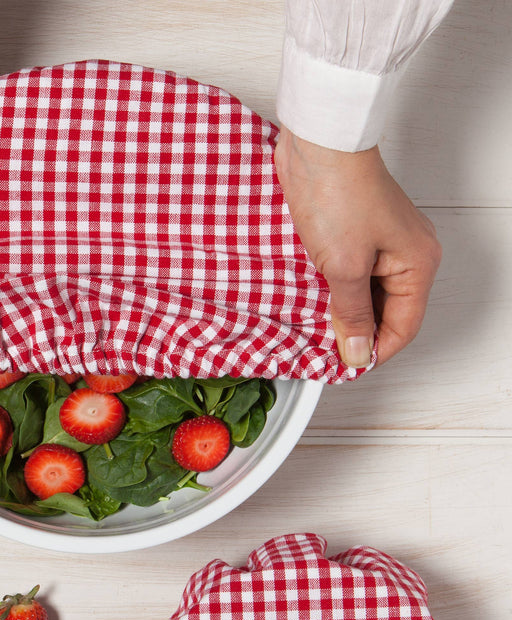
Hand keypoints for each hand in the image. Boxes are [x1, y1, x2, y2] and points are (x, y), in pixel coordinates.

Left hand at [273, 126, 440, 367]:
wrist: (317, 144)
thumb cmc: (338, 194)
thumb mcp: (344, 267)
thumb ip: (350, 314)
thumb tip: (358, 352)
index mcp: (417, 264)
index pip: (402, 327)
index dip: (373, 352)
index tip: (343, 367)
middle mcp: (406, 255)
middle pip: (385, 313)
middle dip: (356, 334)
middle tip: (323, 352)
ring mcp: (380, 243)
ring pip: (364, 295)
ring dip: (341, 313)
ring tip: (313, 329)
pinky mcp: (354, 234)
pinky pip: (349, 275)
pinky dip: (332, 292)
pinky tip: (311, 302)